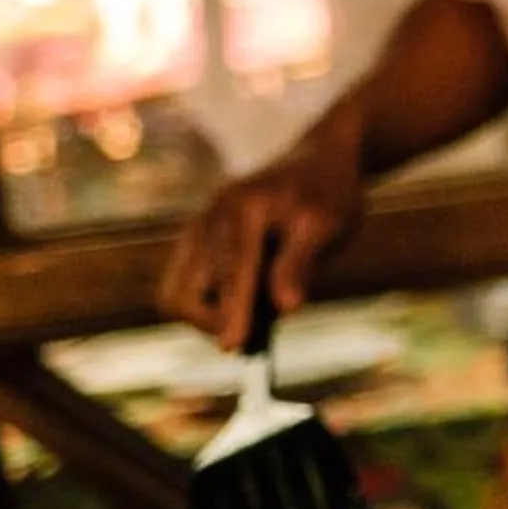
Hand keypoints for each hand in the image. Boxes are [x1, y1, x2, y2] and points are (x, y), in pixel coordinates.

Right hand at [156, 109, 368, 350]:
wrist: (317, 161)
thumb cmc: (329, 195)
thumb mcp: (327, 226)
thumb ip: (300, 264)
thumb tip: (285, 308)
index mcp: (243, 211)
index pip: (232, 275)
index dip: (232, 315)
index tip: (232, 347)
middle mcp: (211, 217)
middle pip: (186, 291)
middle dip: (212, 322)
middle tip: (250, 339)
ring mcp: (199, 226)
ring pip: (178, 291)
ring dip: (207, 315)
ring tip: (248, 320)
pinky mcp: (197, 237)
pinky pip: (185, 283)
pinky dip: (207, 302)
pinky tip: (241, 306)